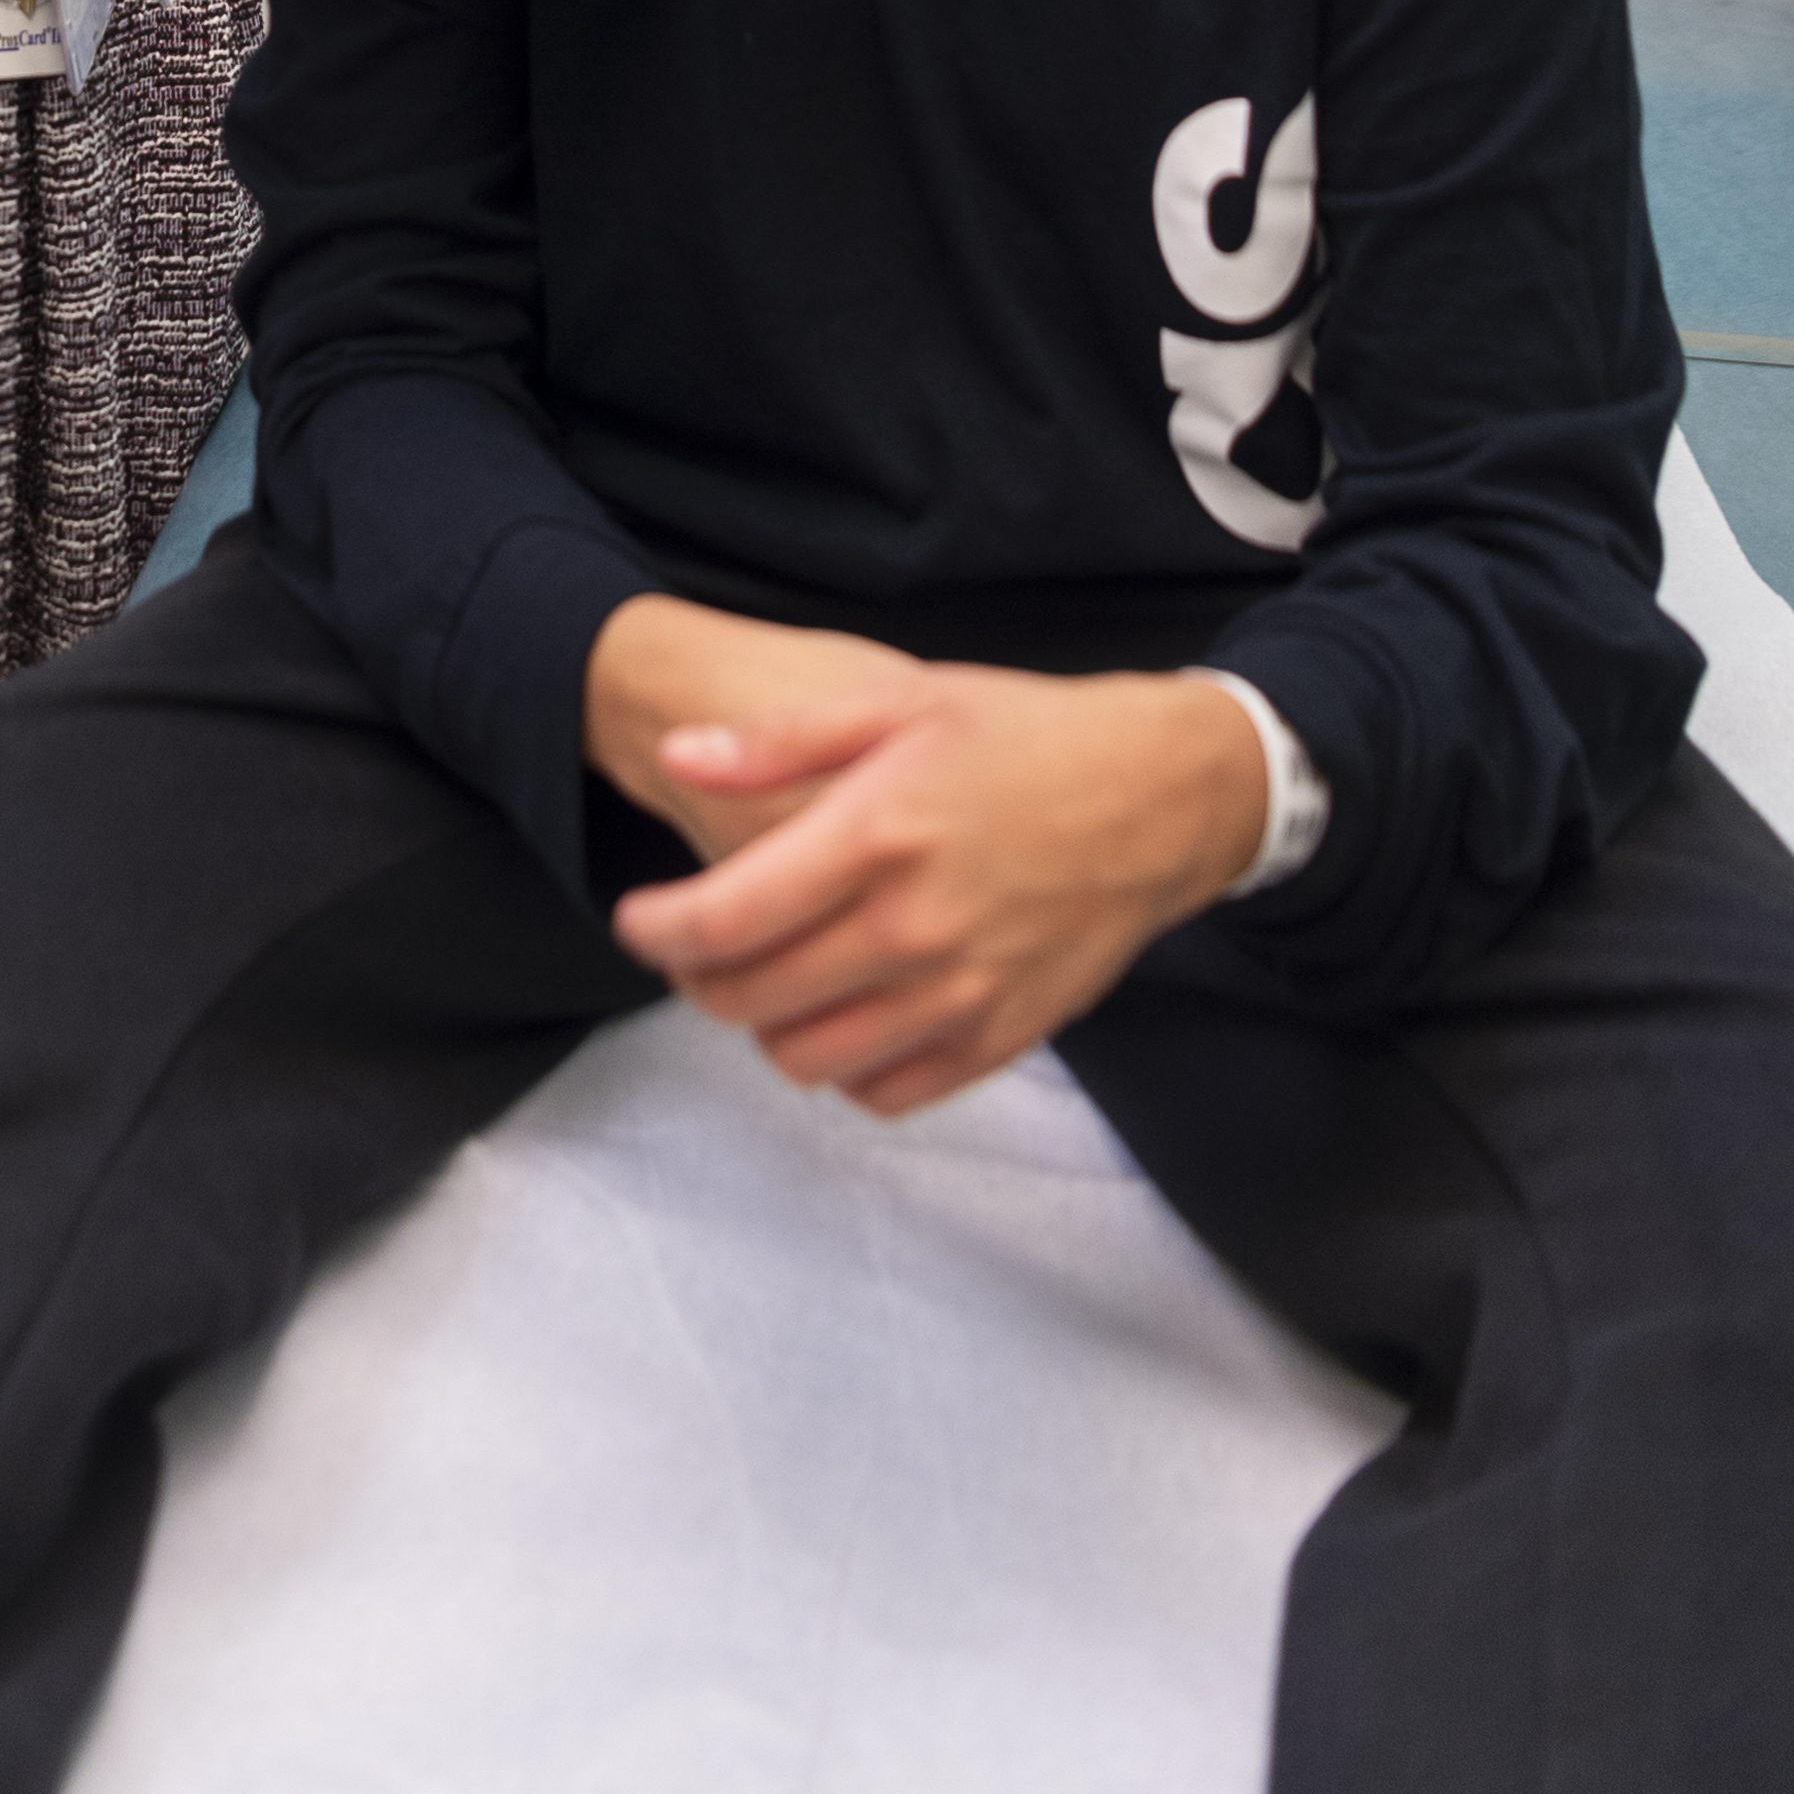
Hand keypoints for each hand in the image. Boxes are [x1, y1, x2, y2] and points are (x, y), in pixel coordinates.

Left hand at [584, 597, 1266, 1118]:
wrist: (1156, 797)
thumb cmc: (1020, 738)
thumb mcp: (898, 701)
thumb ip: (779, 738)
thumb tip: (679, 758)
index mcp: (879, 833)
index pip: (728, 920)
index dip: (659, 931)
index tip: (637, 919)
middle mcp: (916, 927)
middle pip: (754, 1000)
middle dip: (697, 980)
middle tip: (690, 949)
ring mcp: (962, 993)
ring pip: (811, 1059)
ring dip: (764, 1030)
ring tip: (763, 981)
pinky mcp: (1002, 1037)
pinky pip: (888, 1091)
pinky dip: (845, 1069)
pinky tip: (840, 1014)